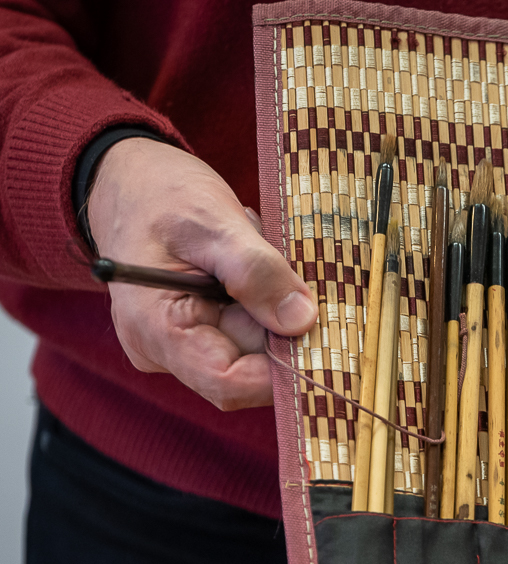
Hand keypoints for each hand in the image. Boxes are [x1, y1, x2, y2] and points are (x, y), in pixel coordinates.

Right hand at [87, 138, 315, 409]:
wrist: (129, 180)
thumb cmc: (159, 195)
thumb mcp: (212, 222)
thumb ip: (255, 271)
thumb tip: (301, 321)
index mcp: (156, 330)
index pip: (229, 383)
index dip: (281, 370)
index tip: (321, 334)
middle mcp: (165, 350)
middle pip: (250, 365)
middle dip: (281, 320)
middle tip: (282, 262)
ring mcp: (182, 344)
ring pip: (256, 344)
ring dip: (271, 302)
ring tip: (252, 248)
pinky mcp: (200, 330)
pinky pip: (249, 327)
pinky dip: (261, 296)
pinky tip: (246, 258)